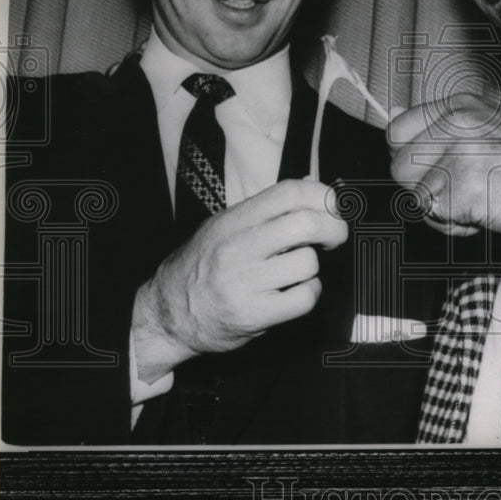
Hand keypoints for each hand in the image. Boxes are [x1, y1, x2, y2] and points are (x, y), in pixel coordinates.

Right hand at [132, 178, 346, 382]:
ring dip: (314, 267)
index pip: (289, 192)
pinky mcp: (253, 315)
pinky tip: (296, 292)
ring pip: (308, 262)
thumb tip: (311, 184)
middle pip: (306, 224)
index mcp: (233, 220)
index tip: (332, 208)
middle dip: (333, 229)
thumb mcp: (226, 227)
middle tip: (333, 238)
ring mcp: (244, 283)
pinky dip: (309, 294)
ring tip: (298, 271)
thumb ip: (267, 208)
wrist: (167, 315)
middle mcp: (237, 248)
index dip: (322, 196)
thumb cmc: (202, 267)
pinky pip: (304, 298)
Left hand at [388, 93, 500, 235]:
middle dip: (422, 188)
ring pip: (413, 194)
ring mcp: (459, 152)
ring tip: (473, 203)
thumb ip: (440, 127)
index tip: (432, 171)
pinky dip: (454, 224)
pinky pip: (433, 214)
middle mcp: (456, 122)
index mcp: (460, 106)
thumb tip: (390, 115)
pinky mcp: (462, 184)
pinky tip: (482, 214)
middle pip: (399, 165)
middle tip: (459, 192)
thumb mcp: (487, 129)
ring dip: (438, 209)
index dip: (409, 159)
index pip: (397, 130)